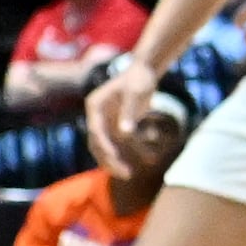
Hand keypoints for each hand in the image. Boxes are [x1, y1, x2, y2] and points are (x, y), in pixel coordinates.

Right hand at [82, 60, 162, 174]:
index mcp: (95, 106)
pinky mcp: (118, 124)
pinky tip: (150, 158)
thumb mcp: (135, 93)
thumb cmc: (138, 79)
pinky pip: (122, 143)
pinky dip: (133, 151)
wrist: (144, 71)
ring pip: (106, 146)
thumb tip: (124, 133)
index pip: (96, 131)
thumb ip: (129, 112)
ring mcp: (107, 121)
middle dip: (109, 160)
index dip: (104, 146)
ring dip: (116, 161)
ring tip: (129, 174)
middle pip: (97, 143)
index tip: (116, 158)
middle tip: (125, 174)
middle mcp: (97, 115)